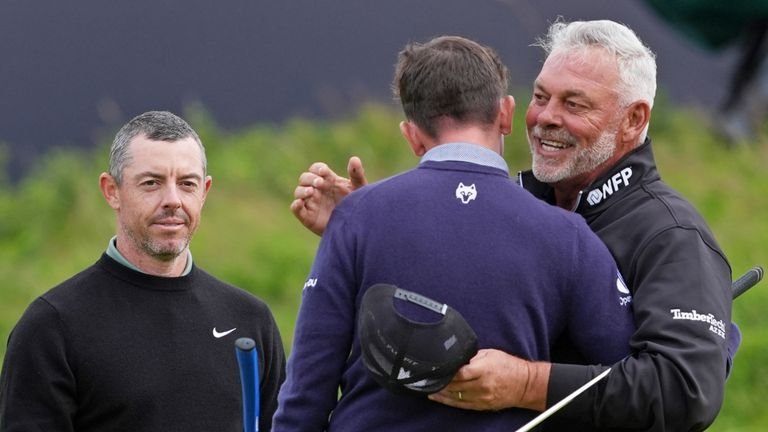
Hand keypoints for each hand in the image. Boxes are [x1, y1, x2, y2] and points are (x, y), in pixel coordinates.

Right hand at [290, 156, 367, 235]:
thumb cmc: (356, 205)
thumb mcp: (359, 189)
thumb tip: (354, 159)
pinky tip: (300, 202)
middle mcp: (317, 190)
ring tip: (312, 192)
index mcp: (327, 180)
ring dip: (302, 190)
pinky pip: (295, 209)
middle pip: (305, 178)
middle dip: (310, 178)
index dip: (318, 168)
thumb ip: (356, 174)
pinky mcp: (307, 216)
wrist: (356, 227)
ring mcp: (311, 202)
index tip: (325, 172)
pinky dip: (295, 205)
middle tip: (320, 183)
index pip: (316, 169)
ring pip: (298, 191)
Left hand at [428, 349, 547, 411]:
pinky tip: (438, 397)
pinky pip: (461, 405)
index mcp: (484, 369)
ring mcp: (482, 397)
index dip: (446, 372)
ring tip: (429, 387)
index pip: (460, 373)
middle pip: (455, 385)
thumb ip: (472, 357)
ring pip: (456, 396)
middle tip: (428, 377)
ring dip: (441, 392)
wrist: (525, 384)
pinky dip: (448, 401)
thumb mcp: (490, 353)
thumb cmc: (508, 366)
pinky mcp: (482, 405)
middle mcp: (482, 385)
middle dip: (440, 382)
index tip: (435, 368)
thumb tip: (456, 358)